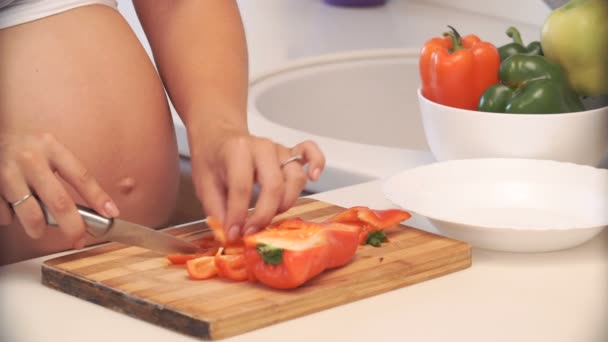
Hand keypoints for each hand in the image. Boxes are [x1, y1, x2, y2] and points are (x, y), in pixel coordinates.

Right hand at [0, 133, 118, 247]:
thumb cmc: (23, 149)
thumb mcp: (48, 151)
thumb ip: (63, 174)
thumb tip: (86, 210)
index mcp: (51, 148)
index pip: (81, 176)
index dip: (98, 197)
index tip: (111, 213)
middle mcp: (31, 159)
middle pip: (60, 201)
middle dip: (73, 226)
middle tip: (78, 239)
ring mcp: (8, 172)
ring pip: (31, 214)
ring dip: (37, 228)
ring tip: (37, 229)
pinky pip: (6, 214)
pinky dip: (10, 218)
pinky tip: (10, 207)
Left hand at [190, 129, 324, 241]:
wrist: (219, 137)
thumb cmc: (213, 159)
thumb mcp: (204, 185)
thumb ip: (217, 211)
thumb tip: (230, 234)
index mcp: (236, 150)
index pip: (242, 186)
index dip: (238, 215)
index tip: (233, 233)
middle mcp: (262, 147)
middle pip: (273, 185)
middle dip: (264, 214)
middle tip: (251, 231)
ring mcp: (279, 150)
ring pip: (295, 178)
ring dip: (286, 202)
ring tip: (271, 214)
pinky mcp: (291, 153)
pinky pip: (311, 153)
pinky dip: (317, 163)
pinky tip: (314, 177)